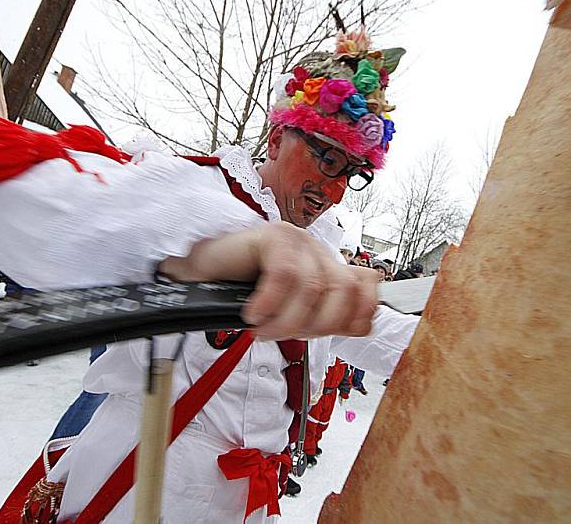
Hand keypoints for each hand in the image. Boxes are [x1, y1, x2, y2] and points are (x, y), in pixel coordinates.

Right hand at [244, 223, 377, 339]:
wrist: (203, 277)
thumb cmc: (246, 295)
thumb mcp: (294, 313)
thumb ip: (328, 317)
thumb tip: (360, 325)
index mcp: (329, 268)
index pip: (367, 286)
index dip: (359, 314)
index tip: (331, 332)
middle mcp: (318, 252)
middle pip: (344, 290)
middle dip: (318, 324)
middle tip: (287, 335)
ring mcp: (297, 241)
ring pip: (312, 286)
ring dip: (286, 320)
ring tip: (264, 328)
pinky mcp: (273, 236)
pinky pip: (284, 274)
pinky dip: (269, 303)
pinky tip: (254, 312)